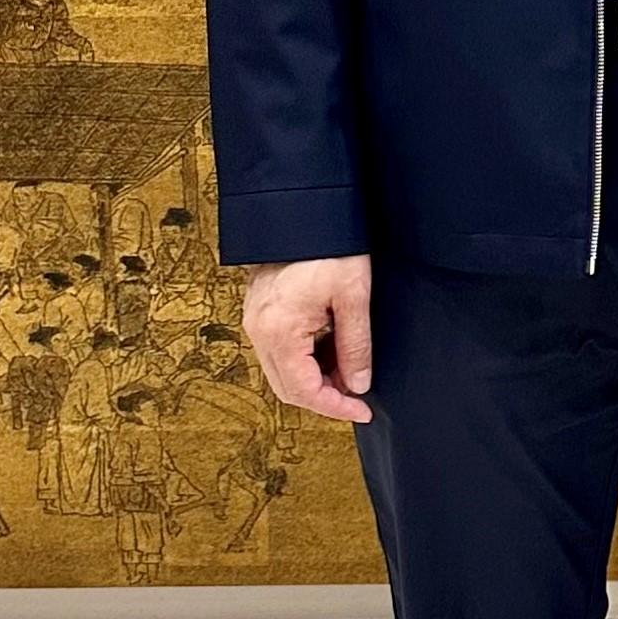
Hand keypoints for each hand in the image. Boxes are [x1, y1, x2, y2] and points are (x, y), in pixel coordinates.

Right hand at [242, 253, 373, 423]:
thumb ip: (356, 346)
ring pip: (282, 371)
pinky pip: (279, 350)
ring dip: (315, 379)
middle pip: (288, 387)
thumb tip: (358, 384)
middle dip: (325, 396)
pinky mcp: (259, 311)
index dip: (335, 407)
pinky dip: (305, 360)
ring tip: (350, 370)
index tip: (363, 410)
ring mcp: (254, 320)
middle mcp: (258, 330)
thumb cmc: (330, 246)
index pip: (304, 391)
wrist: (304, 208)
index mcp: (279, 331)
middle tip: (358, 395)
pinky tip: (331, 351)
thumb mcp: (354, 297)